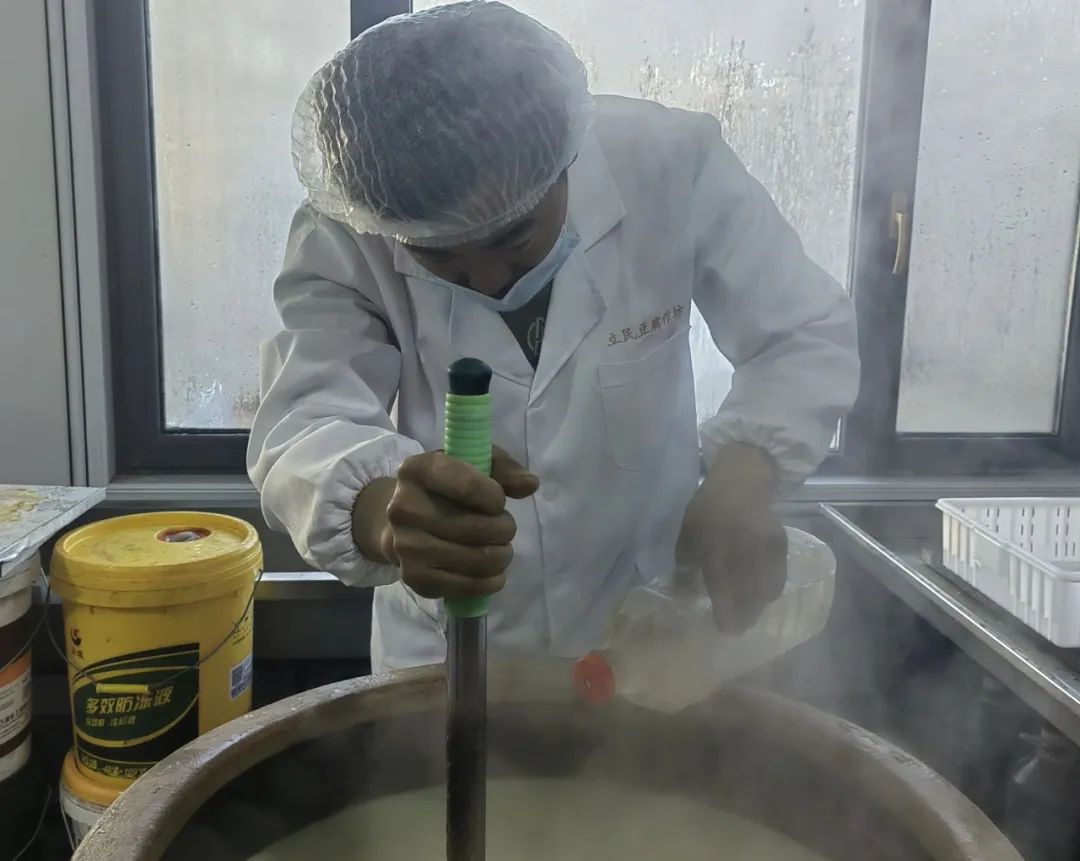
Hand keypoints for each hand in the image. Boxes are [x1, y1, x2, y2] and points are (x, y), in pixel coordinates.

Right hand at [352, 447, 538, 599]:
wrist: (399, 526)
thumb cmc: (444, 488)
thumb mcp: (472, 463)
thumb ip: (504, 468)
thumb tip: (530, 484)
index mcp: (417, 471)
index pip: (468, 486)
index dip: (495, 497)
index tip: (498, 501)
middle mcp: (404, 509)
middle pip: (480, 528)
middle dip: (505, 528)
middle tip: (503, 527)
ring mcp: (407, 547)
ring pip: (479, 559)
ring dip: (502, 555)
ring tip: (500, 548)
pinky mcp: (414, 578)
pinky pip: (469, 586)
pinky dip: (492, 580)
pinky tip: (493, 571)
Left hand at [676, 443, 786, 631]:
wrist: (740, 483)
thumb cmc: (707, 511)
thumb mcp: (687, 534)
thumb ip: (685, 565)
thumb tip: (683, 594)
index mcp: (715, 546)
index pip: (723, 587)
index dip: (725, 612)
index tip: (724, 629)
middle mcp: (742, 549)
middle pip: (749, 594)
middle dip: (744, 617)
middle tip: (737, 629)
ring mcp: (764, 547)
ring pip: (767, 589)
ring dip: (758, 607)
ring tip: (748, 616)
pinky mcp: (781, 545)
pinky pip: (778, 577)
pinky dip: (770, 591)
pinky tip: (760, 595)